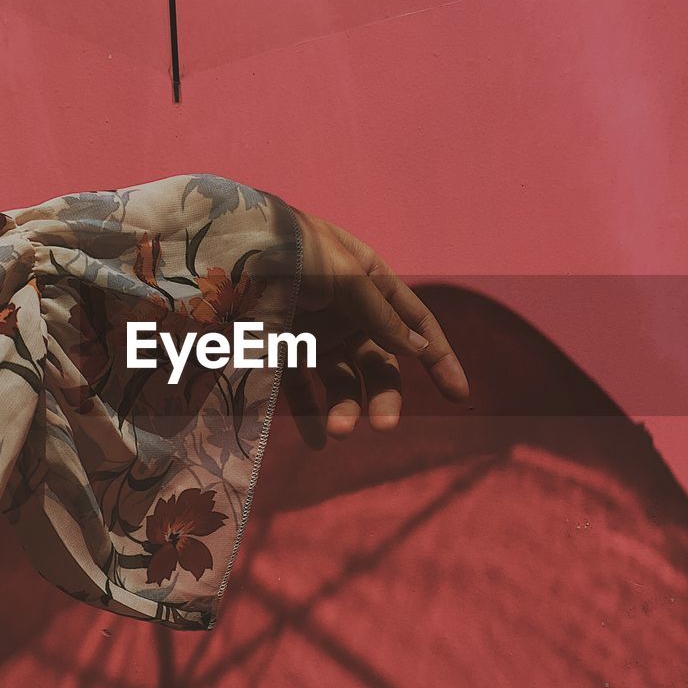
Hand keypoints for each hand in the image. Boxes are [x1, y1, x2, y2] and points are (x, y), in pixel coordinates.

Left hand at [285, 209, 468, 445]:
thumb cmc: (293, 248)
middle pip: (379, 362)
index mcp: (369, 282)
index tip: (459, 396)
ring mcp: (312, 331)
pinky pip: (300, 388)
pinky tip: (317, 440)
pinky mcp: (278, 349)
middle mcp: (346, 310)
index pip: (415, 323)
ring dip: (345, 408)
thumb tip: (419, 351)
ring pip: (341, 381)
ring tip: (340, 432)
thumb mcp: (345, 277)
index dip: (439, 357)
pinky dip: (309, 415)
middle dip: (383, 396)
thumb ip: (382, 316)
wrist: (227, 247)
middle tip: (382, 426)